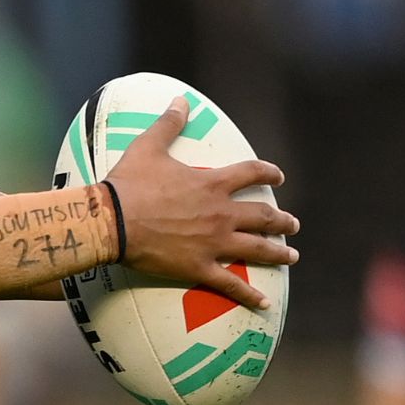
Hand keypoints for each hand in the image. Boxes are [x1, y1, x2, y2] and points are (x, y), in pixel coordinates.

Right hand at [103, 98, 298, 308]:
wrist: (112, 221)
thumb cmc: (129, 183)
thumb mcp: (148, 147)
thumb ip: (168, 124)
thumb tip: (181, 100)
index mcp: (212, 185)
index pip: (251, 174)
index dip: (268, 172)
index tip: (278, 176)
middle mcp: (221, 214)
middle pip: (263, 216)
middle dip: (281, 221)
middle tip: (292, 225)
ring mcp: (214, 243)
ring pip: (257, 249)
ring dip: (278, 253)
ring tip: (292, 256)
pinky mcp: (200, 268)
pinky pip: (231, 285)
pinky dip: (250, 296)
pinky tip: (265, 304)